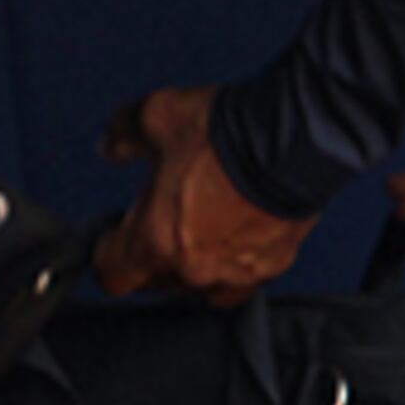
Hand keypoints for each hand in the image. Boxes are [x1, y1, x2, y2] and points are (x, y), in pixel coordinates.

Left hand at [95, 86, 311, 304]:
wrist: (297, 142)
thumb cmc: (226, 135)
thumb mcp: (157, 116)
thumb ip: (125, 134)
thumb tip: (110, 146)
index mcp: (155, 241)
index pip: (114, 275)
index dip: (108, 255)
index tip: (112, 237)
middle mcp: (194, 267)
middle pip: (157, 283)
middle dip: (151, 258)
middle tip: (159, 223)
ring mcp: (236, 272)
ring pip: (203, 288)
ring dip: (195, 268)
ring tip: (198, 236)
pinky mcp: (274, 265)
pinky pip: (246, 278)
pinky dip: (238, 263)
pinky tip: (237, 237)